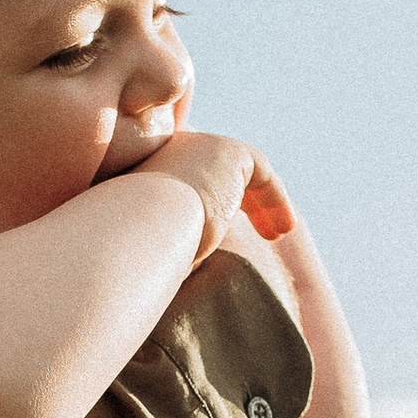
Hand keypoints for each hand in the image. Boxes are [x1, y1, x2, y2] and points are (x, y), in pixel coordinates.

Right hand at [133, 133, 295, 259]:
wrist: (137, 225)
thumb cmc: (135, 250)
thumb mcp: (148, 248)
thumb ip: (166, 248)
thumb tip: (178, 271)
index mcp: (146, 172)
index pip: (187, 182)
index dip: (211, 207)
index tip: (224, 239)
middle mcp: (170, 152)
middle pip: (216, 171)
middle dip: (243, 201)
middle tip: (263, 231)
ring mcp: (197, 146)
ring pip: (241, 169)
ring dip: (263, 203)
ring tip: (278, 233)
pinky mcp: (226, 151)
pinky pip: (260, 170)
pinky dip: (275, 199)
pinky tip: (282, 229)